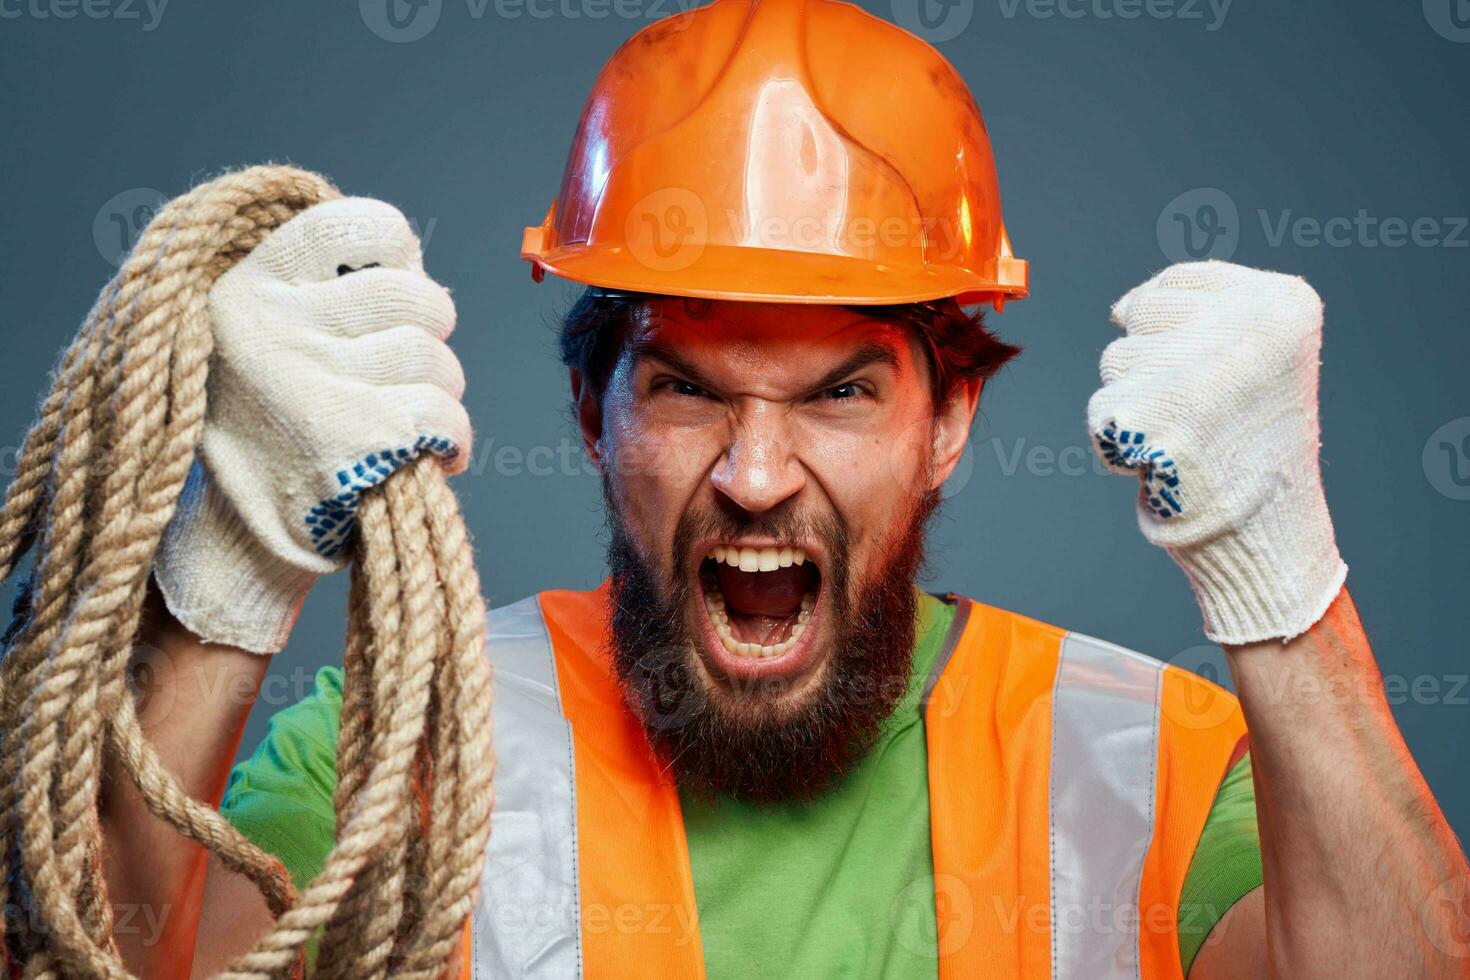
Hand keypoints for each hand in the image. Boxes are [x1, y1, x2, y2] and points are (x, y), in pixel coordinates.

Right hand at [155, 197, 469, 652]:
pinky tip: (438, 452)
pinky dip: (454, 437)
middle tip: (410, 369)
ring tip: (413, 418)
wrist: (234, 535)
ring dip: (443, 393)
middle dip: (432, 334)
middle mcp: (275, 327)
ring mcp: (311, 383)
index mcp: (250, 286)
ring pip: (434, 358)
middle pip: (413, 296)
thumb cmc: (268, 428)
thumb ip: (322, 290)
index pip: (352, 223)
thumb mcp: (261, 336)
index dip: (397, 250)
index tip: (396, 285)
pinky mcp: (349, 441)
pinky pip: (441, 415)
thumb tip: (417, 266)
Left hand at [1086, 260, 1346, 644]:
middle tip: (1201, 409)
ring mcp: (1196, 372)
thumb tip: (1120, 307)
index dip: (1174, 328)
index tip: (1213, 372)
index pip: (1178, 281)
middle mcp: (1247, 327)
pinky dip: (1118, 442)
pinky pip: (1100, 410)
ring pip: (1115, 360)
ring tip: (1186, 434)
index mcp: (1283, 303)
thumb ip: (1197, 311)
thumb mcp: (1257, 352)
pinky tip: (1164, 461)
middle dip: (1153, 363)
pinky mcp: (1150, 419)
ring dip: (1135, 402)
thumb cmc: (1250, 440)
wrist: (1266, 530)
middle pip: (1140, 313)